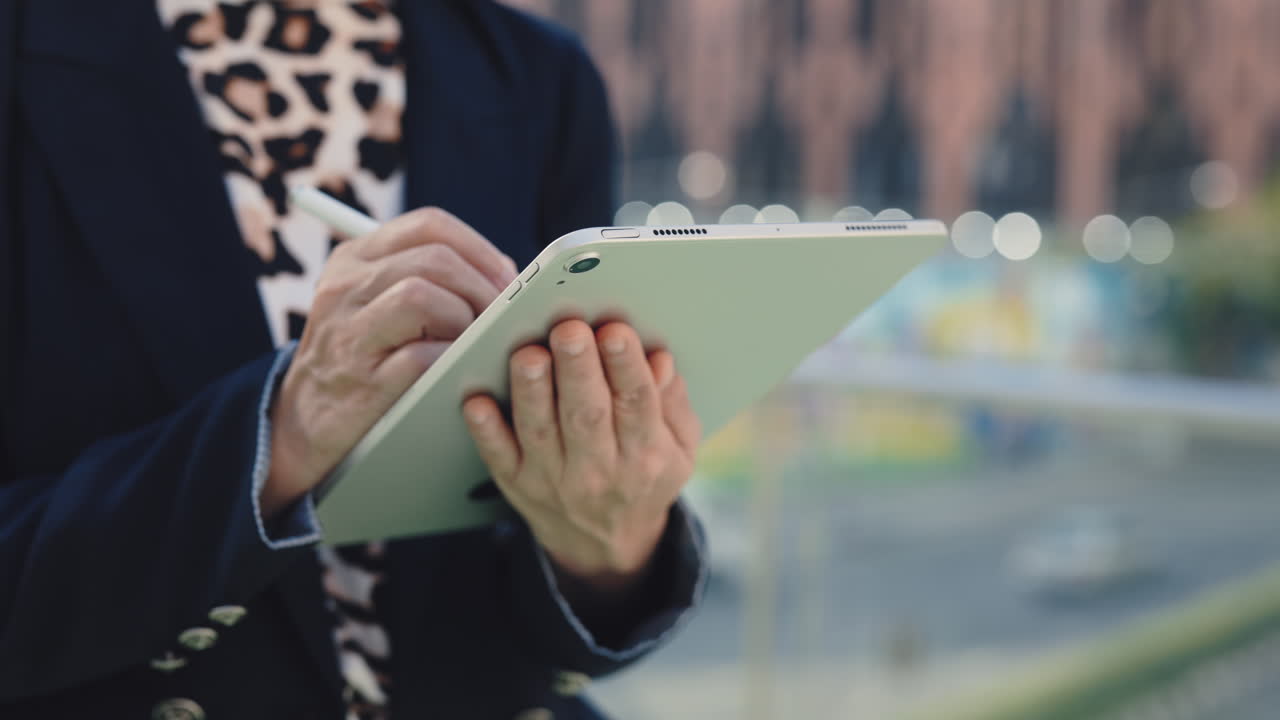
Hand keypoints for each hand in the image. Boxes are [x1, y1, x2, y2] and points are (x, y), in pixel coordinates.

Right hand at [263, 207, 517, 515]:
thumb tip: (506, 276)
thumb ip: (429, 282)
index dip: (479, 248)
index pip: (429, 225)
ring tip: (478, 343)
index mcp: (355, 259)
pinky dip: (452, 360)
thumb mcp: (377, 306)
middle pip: (435, 259)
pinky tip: (461, 370)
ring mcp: (349, 332)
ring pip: (423, 296)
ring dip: (466, 320)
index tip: (506, 277)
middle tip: (504, 316)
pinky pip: (421, 355)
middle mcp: (345, 286)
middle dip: (483, 287)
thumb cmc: (362, 360)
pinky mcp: (362, 379)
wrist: (302, 423)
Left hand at [462, 320, 700, 593]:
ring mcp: (553, 478)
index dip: (626, 366)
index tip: (616, 330)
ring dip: (533, 391)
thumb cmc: (644, 476)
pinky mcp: (516, 483)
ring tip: (529, 354)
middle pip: (587, 413)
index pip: (637, 403)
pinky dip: (486, 430)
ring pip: (541, 430)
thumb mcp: (679, 449)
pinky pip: (498, 456)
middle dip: (578, 368)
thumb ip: (673, 402)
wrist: (605, 545)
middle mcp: (599, 469)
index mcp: (646, 454)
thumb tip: (660, 359)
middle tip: (569, 329)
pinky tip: (477, 401)